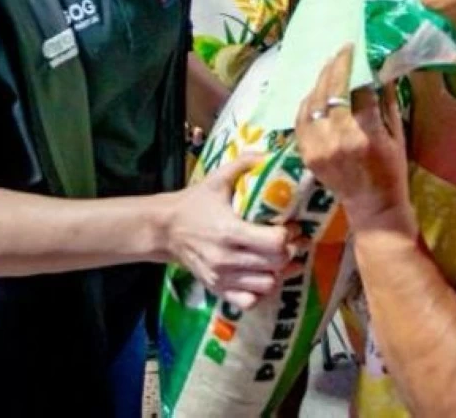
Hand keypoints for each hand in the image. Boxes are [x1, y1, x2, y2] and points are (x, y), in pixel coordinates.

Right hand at [165, 154, 290, 309]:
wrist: (164, 230)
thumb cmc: (194, 203)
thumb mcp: (217, 179)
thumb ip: (244, 164)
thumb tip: (270, 154)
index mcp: (230, 230)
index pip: (275, 242)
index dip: (289, 234)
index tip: (291, 225)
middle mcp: (227, 258)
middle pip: (276, 264)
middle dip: (290, 251)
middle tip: (291, 241)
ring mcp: (222, 277)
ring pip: (268, 285)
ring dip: (279, 272)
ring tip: (278, 258)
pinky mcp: (218, 289)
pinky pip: (250, 301)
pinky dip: (261, 291)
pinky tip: (261, 275)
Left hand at [295, 46, 415, 235]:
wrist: (373, 208)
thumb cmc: (392, 171)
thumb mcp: (397, 134)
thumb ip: (386, 100)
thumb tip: (380, 67)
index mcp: (366, 134)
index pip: (357, 88)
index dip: (355, 64)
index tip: (356, 47)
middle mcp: (339, 139)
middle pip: (331, 91)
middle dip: (335, 66)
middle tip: (340, 51)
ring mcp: (319, 148)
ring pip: (313, 102)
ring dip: (320, 81)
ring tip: (329, 67)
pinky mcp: (307, 154)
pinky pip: (300, 120)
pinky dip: (307, 102)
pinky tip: (315, 92)